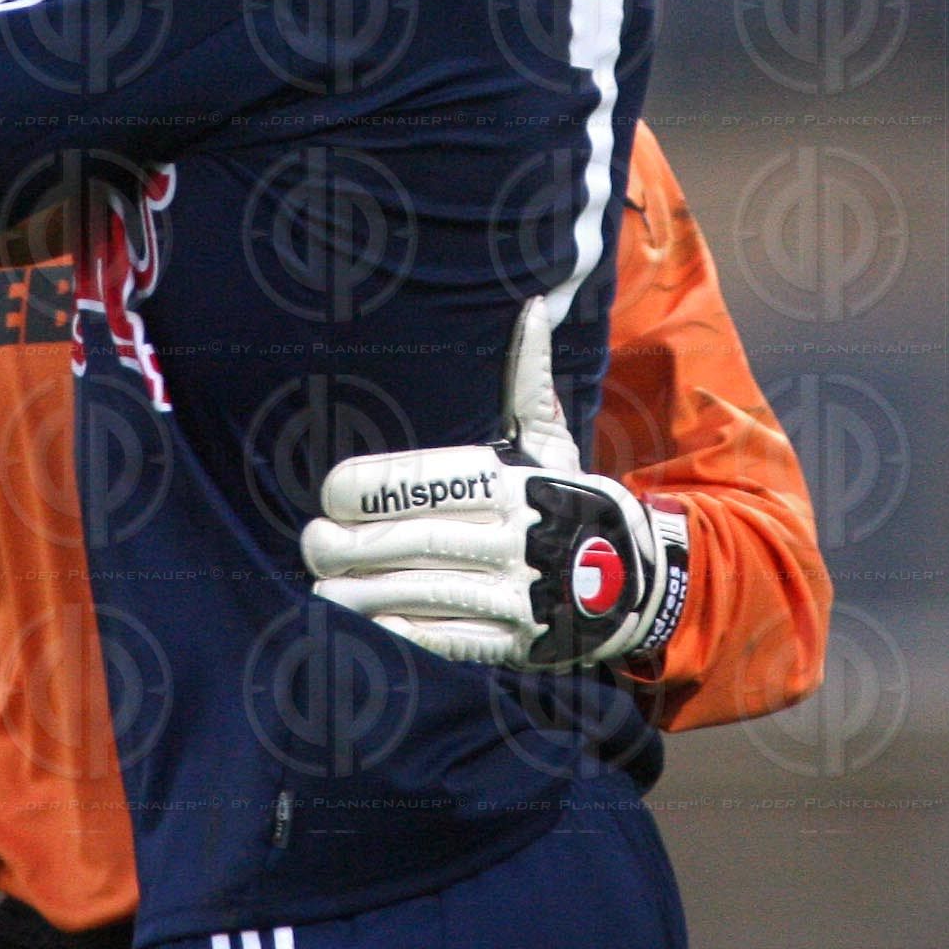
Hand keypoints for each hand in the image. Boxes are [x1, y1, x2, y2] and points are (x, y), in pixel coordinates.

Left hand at [301, 299, 689, 669]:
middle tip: (312, 541)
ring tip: (321, 585)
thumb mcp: (553, 441)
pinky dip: (401, 635)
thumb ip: (529, 378)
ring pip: (425, 593)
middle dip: (355, 545)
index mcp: (514, 484)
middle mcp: (515, 538)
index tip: (331, 494)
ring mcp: (516, 596)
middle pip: (418, 542)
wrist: (635, 583)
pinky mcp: (513, 643)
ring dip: (364, 593)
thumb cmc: (570, 500)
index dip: (375, 490)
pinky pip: (447, 640)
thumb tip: (536, 305)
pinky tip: (361, 625)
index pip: (433, 484)